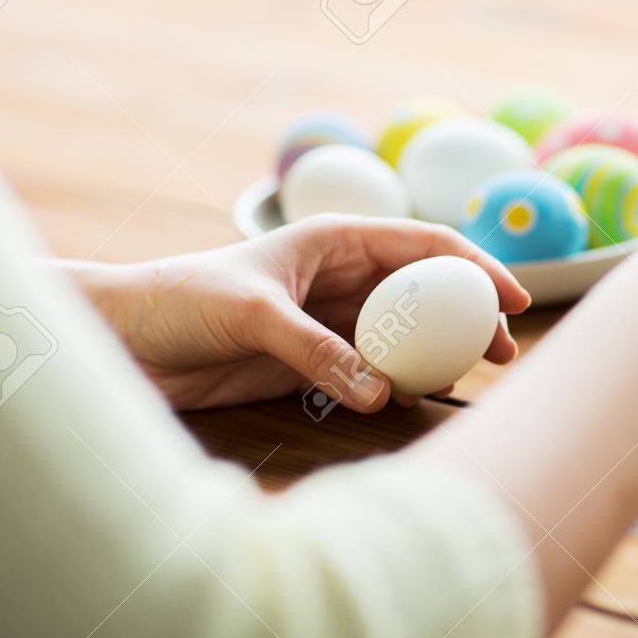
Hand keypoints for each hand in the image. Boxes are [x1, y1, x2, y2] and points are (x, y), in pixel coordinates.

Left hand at [64, 216, 530, 410]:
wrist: (125, 341)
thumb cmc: (179, 301)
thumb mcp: (252, 314)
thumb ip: (316, 352)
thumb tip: (381, 395)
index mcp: (334, 240)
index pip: (424, 245)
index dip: (476, 266)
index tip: (513, 299)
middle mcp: (340, 278)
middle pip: (425, 291)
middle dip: (469, 316)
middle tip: (501, 354)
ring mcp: (330, 322)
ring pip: (404, 334)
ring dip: (438, 353)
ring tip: (470, 378)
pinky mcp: (313, 364)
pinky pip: (373, 371)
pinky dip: (399, 383)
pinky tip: (416, 398)